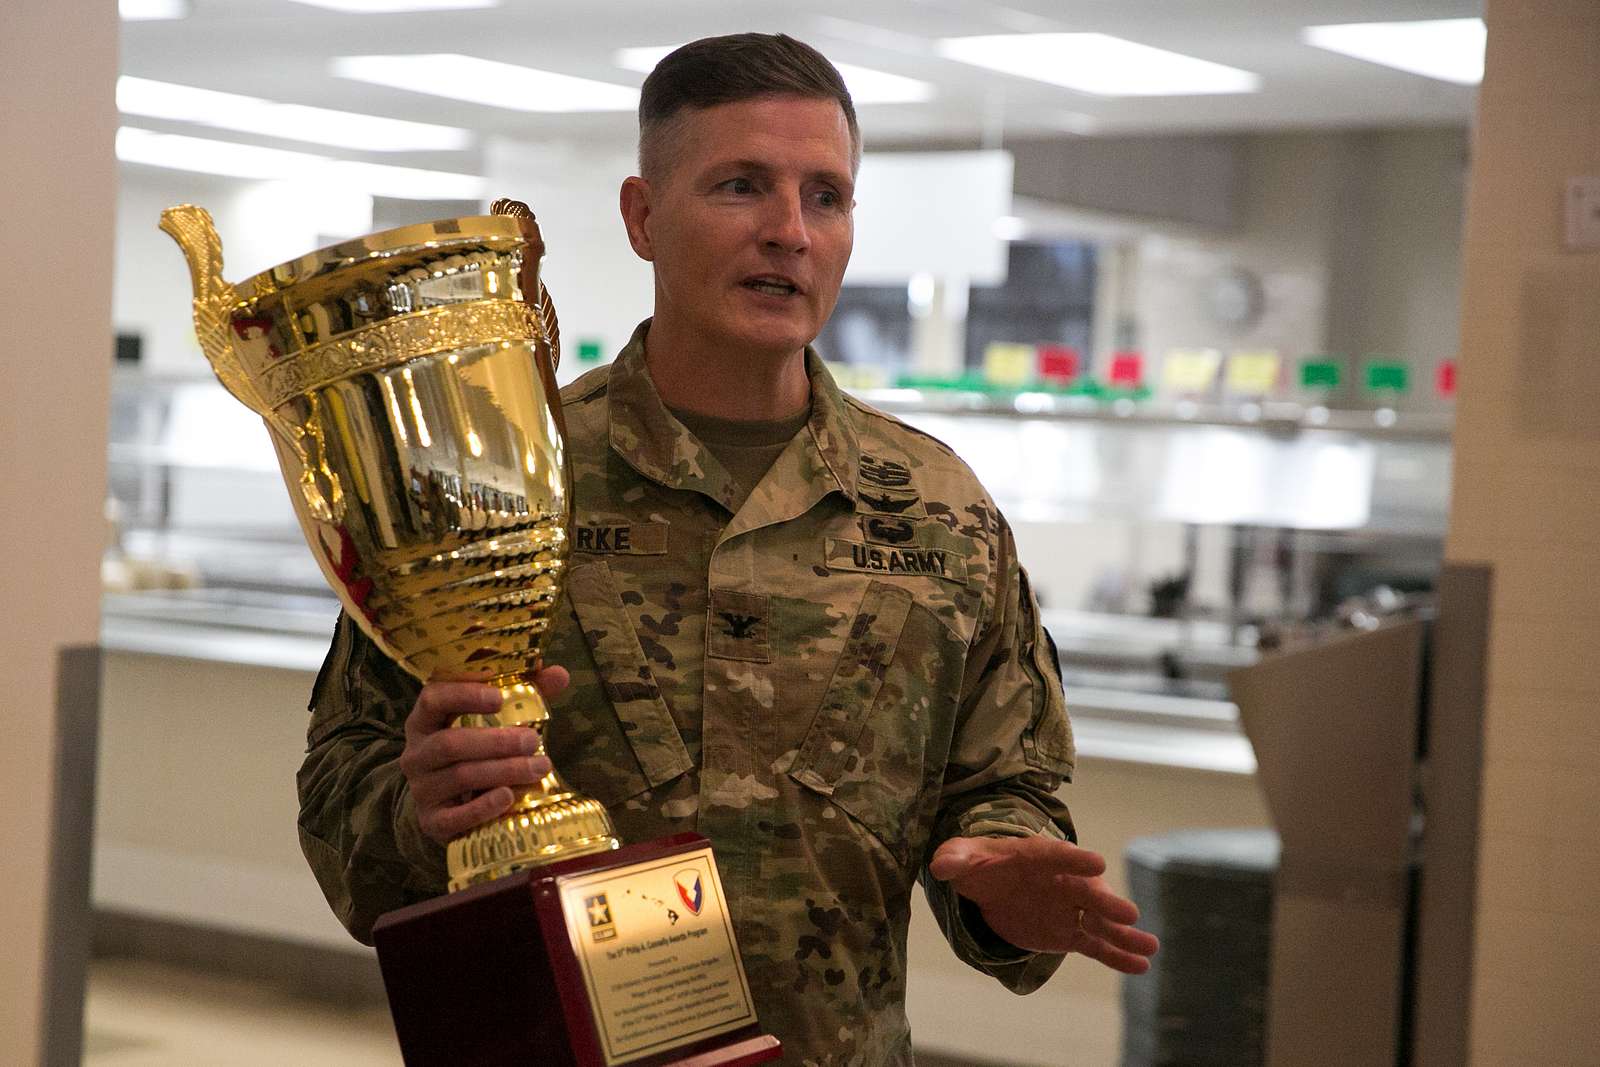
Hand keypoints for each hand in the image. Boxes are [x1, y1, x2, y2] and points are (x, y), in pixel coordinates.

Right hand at [397, 666, 569, 844]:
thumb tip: (559, 675)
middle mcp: (416, 754)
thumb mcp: (492, 722)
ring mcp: (422, 789)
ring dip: (502, 771)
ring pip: (459, 777)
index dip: (463, 694)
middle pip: (449, 744)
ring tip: (539, 766)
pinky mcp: (432, 822)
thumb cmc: (475, 753)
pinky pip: (454, 817)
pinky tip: (508, 797)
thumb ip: (523, 695)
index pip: (432, 699)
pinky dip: (483, 807)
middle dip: (495, 741)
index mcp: (425, 721)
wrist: (449, 807)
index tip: (498, 697)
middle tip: (533, 739)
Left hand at [929, 835, 1158, 973]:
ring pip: (1099, 921)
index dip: (1076, 860)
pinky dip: (1117, 956)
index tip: (1098, 863)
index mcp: (1038, 856)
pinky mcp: (1068, 932)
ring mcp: (1069, 908)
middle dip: (1106, 901)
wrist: (991, 884)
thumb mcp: (962, 857)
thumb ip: (955, 859)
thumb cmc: (979, 863)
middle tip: (1128, 913)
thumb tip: (941, 865)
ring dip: (1124, 933)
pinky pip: (1096, 945)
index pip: (1059, 856)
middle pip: (1087, 890)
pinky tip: (1141, 966)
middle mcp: (1061, 881)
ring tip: (1151, 946)